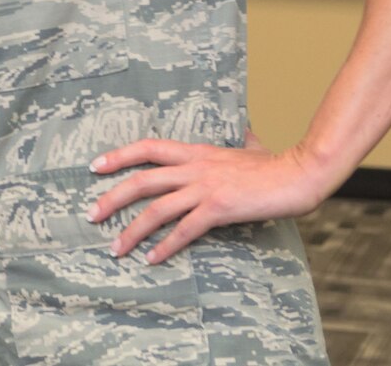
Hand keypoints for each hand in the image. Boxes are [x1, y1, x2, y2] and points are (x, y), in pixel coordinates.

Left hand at [87, 131, 341, 262]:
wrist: (300, 174)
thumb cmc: (276, 164)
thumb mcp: (249, 146)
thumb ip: (240, 141)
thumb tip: (246, 132)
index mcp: (196, 152)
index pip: (147, 148)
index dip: (118, 156)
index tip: (94, 166)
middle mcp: (194, 168)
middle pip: (141, 181)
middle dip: (112, 199)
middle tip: (90, 215)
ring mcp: (205, 189)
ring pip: (157, 209)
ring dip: (132, 230)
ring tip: (115, 248)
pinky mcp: (219, 209)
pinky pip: (184, 230)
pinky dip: (165, 246)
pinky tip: (152, 259)